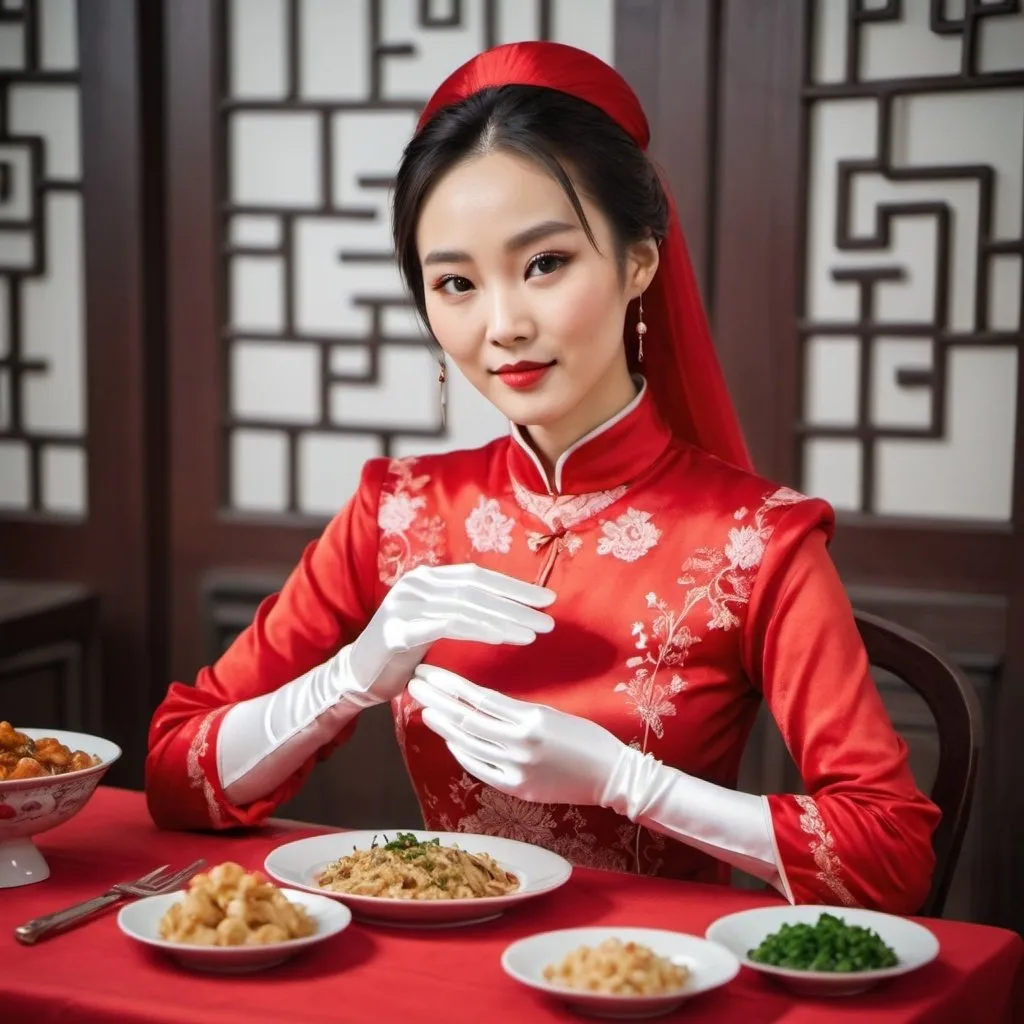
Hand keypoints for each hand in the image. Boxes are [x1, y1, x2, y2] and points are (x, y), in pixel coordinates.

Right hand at [346, 565, 555, 705]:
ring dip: (505, 618)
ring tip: (534, 632)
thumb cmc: (402, 654)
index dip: (513, 586)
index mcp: (426, 578)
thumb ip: (460, 610)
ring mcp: (404, 605)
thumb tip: (505, 607)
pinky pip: (447, 625)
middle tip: (548, 617)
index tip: (546, 599)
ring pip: (466, 606)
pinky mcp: (397, 630)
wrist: (356, 677)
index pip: (478, 577)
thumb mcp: (433, 623)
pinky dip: (479, 628)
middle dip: (516, 603)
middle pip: (476, 589)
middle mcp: (415, 584)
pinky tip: (504, 637)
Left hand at [407, 664, 628, 806]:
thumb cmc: (585, 738)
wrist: (610, 775)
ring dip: (443, 726)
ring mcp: (516, 770)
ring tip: (425, 709)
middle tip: (414, 684)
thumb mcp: (550, 713)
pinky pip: (479, 769)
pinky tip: (449, 739)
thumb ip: (513, 711)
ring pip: (468, 744)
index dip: (449, 684)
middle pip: (465, 720)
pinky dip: (461, 753)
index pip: (478, 697)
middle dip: (436, 701)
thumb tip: (475, 701)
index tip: (429, 671)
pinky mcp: (517, 790)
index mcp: (531, 719)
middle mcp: (520, 745)